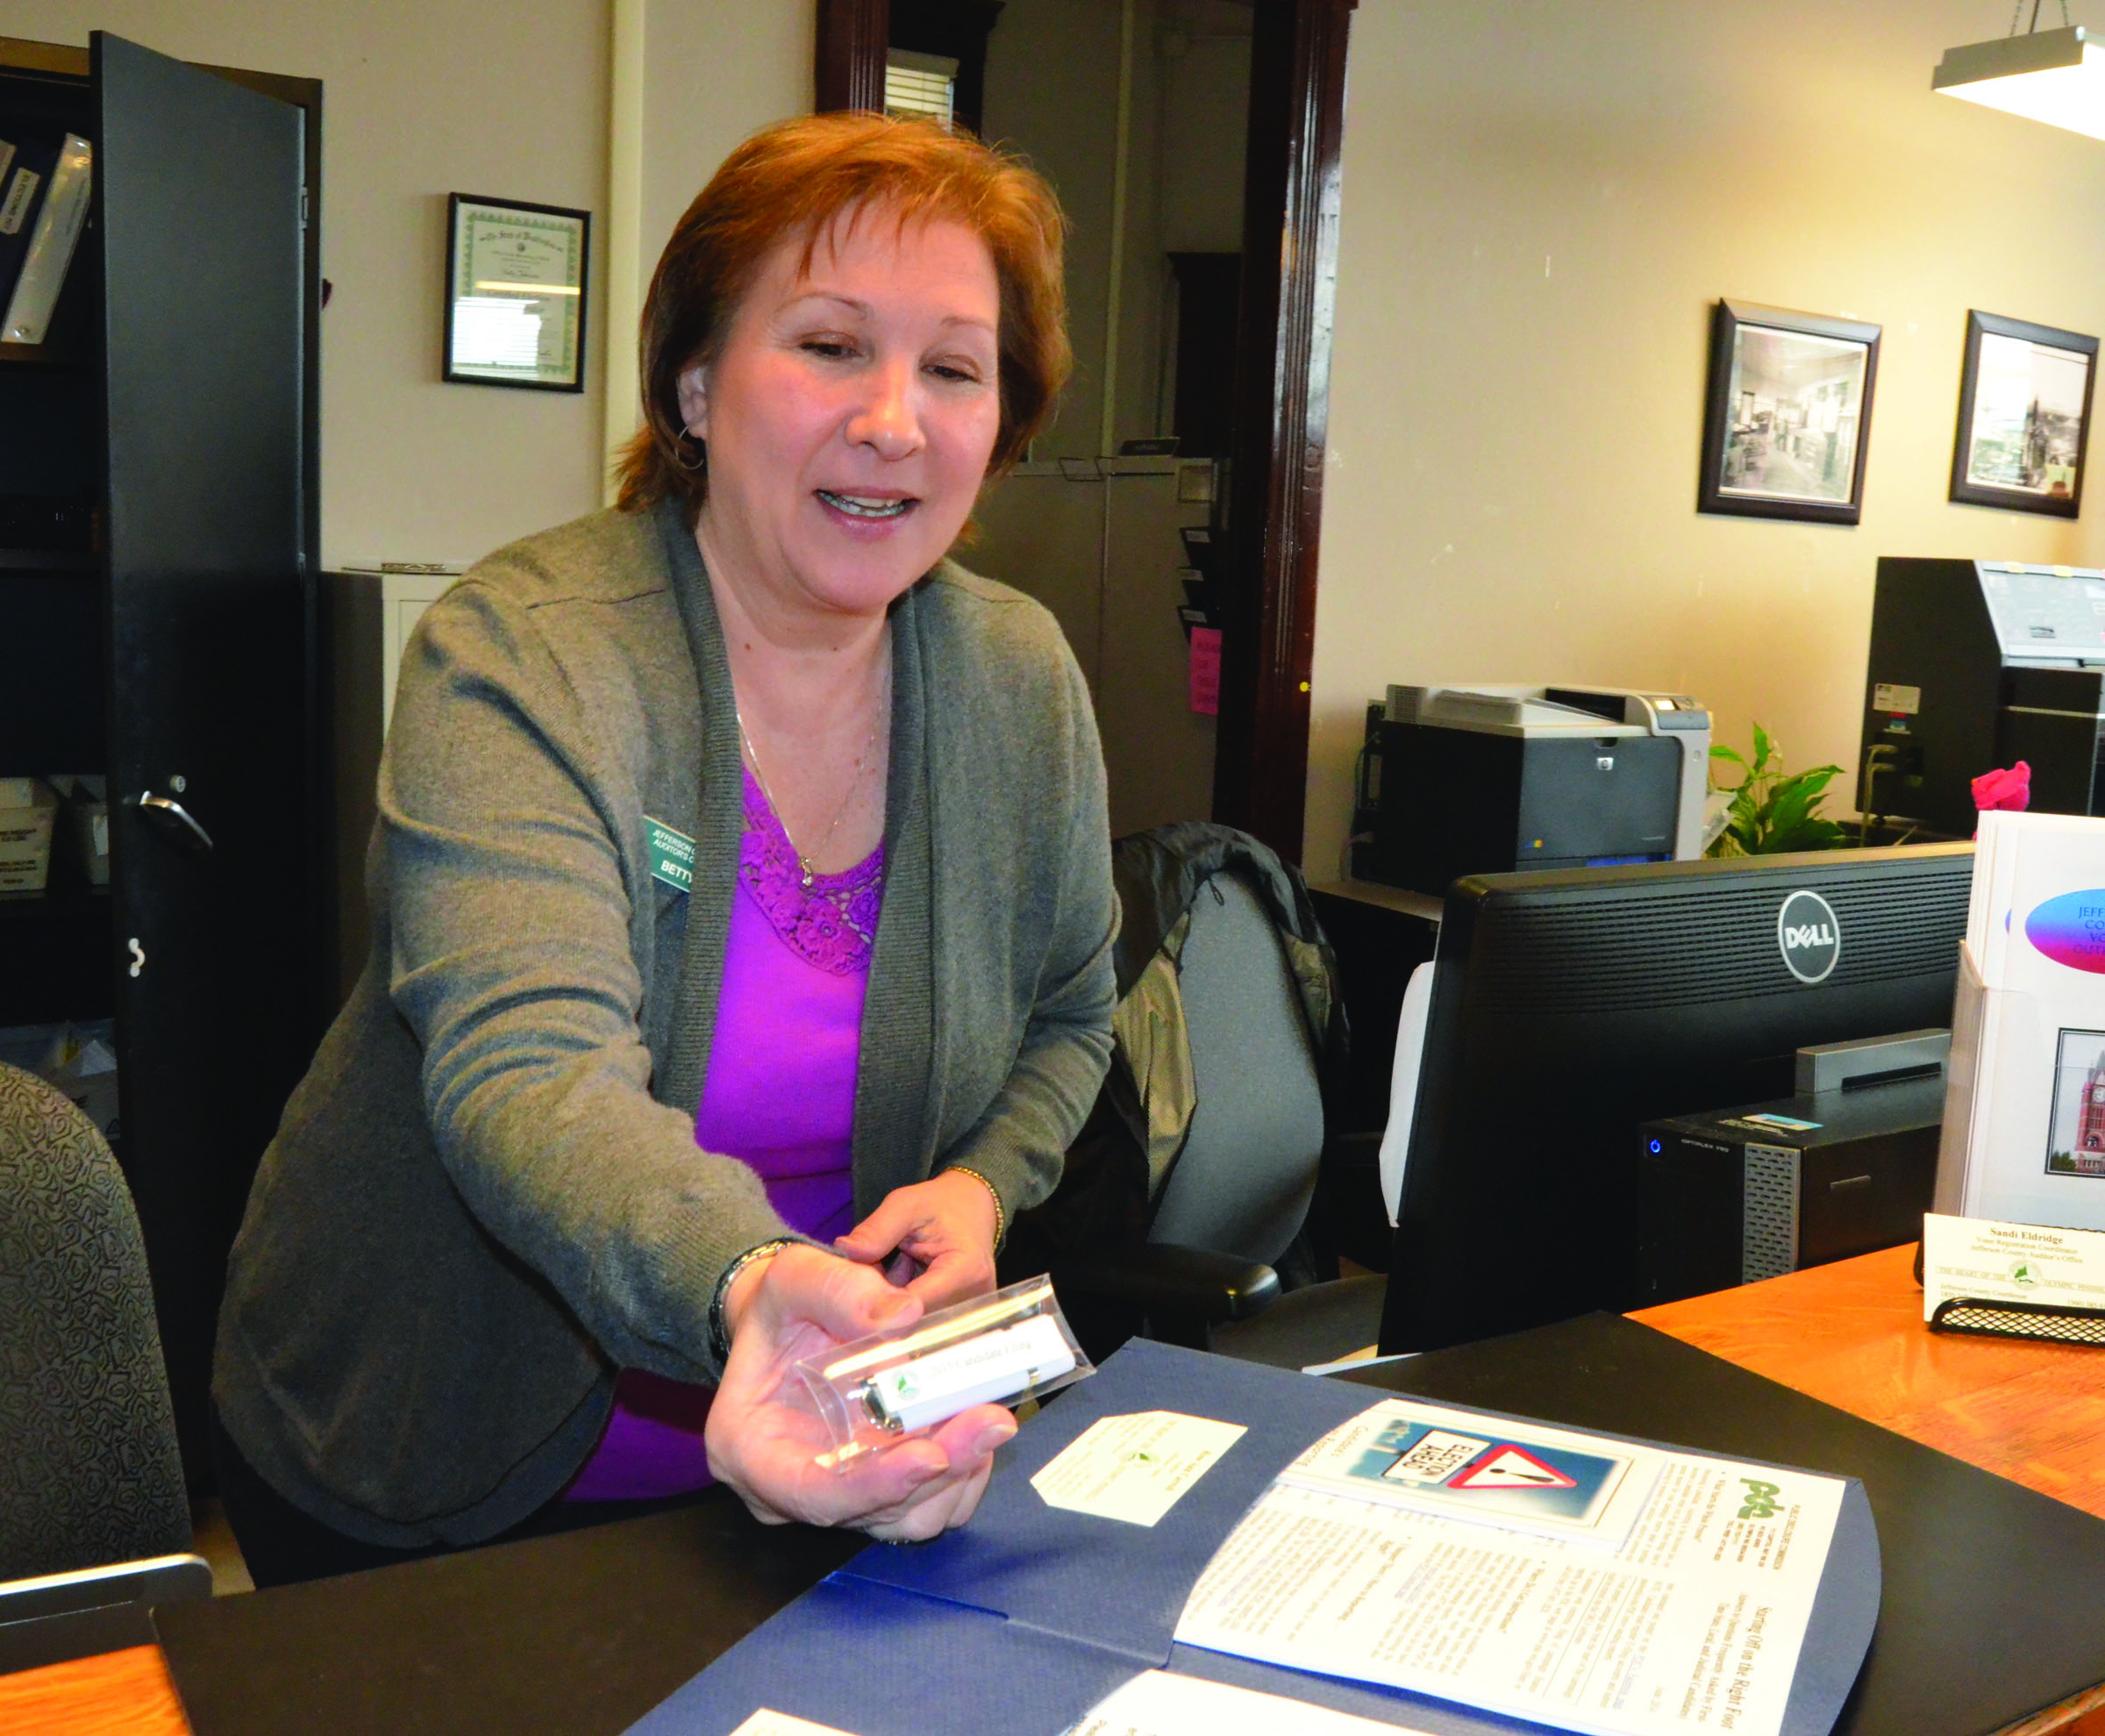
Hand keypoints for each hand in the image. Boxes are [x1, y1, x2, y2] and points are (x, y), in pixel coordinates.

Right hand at [704, 1243, 1015, 1540]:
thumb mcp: (795, 1277)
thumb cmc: (782, 1309)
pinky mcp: (878, 1493)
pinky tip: (977, 1423)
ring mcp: (841, 1496)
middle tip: (991, 1420)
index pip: (811, 1493)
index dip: (874, 1485)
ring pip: (911, 1516)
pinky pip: (930, 1504)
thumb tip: (904, 1315)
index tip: (930, 1456)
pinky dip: (964, 1473)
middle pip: (875, 1510)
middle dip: (941, 1470)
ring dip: (961, 1474)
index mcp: (751, 1450)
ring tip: (989, 1416)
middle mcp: (793, 1490)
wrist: (795, 1325)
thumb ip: (839, 1290)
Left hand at [833, 1171, 999, 1310]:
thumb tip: (844, 1251)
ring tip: (892, 1269)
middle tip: (873, 1271)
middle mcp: (973, 1301)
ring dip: (893, 1304)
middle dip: (884, 1302)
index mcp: (965, 1271)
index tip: (853, 1288)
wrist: (974, 1208)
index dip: (879, 1301)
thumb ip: (877, 1229)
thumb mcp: (906, 1204)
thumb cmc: (941, 1204)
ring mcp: (970, 1314)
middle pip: (914, 1319)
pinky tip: (902, 1279)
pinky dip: (904, 1306)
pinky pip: (923, 1322)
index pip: (913, 1304)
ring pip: (916, 1324)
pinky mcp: (962, 1320)